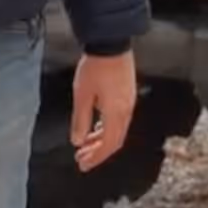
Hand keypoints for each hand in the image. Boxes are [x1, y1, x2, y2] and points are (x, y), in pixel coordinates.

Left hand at [71, 51, 136, 172]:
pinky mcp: (127, 94)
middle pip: (115, 141)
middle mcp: (126, 111)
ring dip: (101, 141)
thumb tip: (78, 142)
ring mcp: (129, 102)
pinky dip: (106, 129)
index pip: (108, 145)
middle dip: (98, 153)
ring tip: (85, 145)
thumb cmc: (95, 68)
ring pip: (117, 131)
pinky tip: (95, 127)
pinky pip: (120, 120)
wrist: (111, 42)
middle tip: (82, 159)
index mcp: (116, 113)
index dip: (96, 158)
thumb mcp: (82, 95)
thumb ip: (80, 120)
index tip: (82, 164)